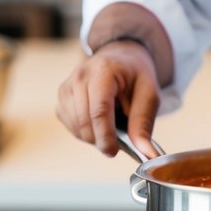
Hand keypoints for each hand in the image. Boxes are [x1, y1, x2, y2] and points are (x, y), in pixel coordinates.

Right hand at [56, 40, 161, 158]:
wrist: (120, 58)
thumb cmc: (135, 75)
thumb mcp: (149, 94)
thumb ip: (144, 122)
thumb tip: (146, 153)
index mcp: (103, 70)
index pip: (99, 111)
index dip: (105, 136)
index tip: (114, 152)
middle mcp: (80, 76)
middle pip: (85, 123)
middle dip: (101, 139)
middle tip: (120, 140)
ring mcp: (66, 87)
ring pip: (76, 128)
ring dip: (95, 136)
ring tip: (112, 123)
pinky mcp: (61, 97)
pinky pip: (71, 126)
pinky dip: (86, 132)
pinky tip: (99, 121)